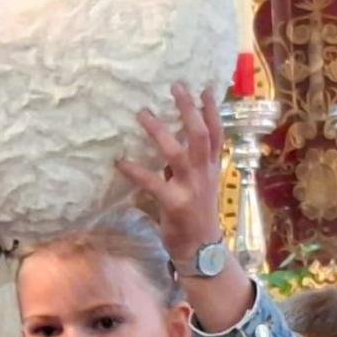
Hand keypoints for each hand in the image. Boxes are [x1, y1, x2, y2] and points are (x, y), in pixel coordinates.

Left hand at [116, 83, 224, 261]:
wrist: (202, 249)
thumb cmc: (195, 215)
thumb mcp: (200, 185)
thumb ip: (188, 165)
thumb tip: (169, 143)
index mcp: (211, 167)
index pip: (216, 132)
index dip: (212, 110)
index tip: (205, 87)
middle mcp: (204, 173)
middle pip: (201, 134)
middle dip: (189, 109)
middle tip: (175, 86)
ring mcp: (191, 187)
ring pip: (177, 152)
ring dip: (159, 131)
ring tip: (142, 114)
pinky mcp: (175, 203)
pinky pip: (153, 183)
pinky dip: (136, 171)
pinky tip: (120, 161)